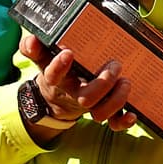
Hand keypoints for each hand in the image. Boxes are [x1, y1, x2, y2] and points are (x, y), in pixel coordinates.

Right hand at [18, 33, 137, 133]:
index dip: (59, 67)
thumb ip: (35, 48)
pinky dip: (122, 121)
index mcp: (57, 80)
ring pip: (100, 112)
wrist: (57, 99)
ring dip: (116, 100)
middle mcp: (72, 95)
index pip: (53, 75)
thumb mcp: (44, 59)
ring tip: (125, 82)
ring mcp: (88, 106)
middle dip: (103, 83)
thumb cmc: (57, 72)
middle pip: (86, 98)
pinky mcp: (101, 112)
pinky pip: (112, 123)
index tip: (68, 53)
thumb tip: (31, 40)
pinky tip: (132, 114)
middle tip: (114, 65)